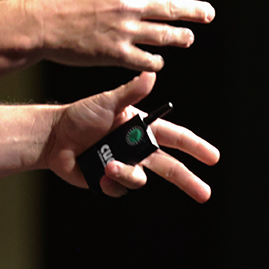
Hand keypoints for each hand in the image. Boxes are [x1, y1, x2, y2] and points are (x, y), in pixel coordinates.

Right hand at [25, 0, 214, 72]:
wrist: (38, 23)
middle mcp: (128, 4)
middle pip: (172, 7)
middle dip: (195, 11)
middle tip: (209, 13)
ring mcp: (123, 30)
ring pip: (164, 35)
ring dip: (181, 37)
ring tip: (189, 37)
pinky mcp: (115, 53)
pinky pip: (145, 59)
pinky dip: (156, 61)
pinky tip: (160, 60)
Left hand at [43, 72, 220, 200]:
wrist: (54, 138)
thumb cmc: (80, 115)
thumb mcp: (106, 102)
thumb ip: (130, 92)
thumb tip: (152, 74)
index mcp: (142, 128)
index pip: (175, 138)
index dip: (195, 147)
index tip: (213, 157)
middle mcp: (137, 148)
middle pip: (169, 167)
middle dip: (188, 180)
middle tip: (205, 193)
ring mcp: (125, 165)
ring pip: (141, 179)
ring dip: (128, 174)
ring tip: (109, 166)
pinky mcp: (110, 181)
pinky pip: (120, 189)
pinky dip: (112, 182)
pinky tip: (100, 172)